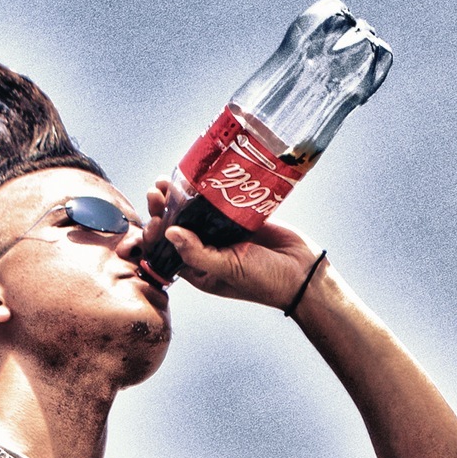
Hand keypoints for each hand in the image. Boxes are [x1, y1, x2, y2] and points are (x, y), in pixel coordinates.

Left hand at [141, 179, 319, 310]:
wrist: (302, 272)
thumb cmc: (265, 281)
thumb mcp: (228, 270)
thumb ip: (198, 253)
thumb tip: (169, 232)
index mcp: (199, 271)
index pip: (167, 252)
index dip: (155, 235)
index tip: (154, 219)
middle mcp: (207, 250)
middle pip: (176, 227)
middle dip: (162, 210)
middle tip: (156, 191)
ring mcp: (222, 232)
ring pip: (193, 211)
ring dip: (178, 197)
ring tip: (167, 181)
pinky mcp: (238, 217)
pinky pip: (216, 201)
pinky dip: (204, 189)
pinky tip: (195, 177)